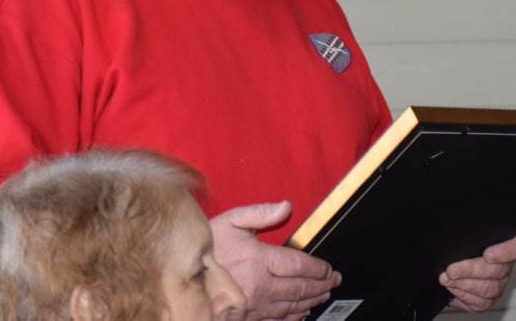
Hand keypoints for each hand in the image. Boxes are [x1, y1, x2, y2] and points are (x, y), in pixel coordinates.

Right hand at [211, 201, 341, 320]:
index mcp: (260, 260)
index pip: (300, 266)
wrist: (181, 279)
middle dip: (321, 285)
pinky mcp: (248, 318)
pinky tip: (301, 313)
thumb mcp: (230, 221)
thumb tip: (286, 206)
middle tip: (334, 282)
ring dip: (312, 300)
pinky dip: (293, 317)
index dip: (319, 268)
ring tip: (323, 295)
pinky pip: (277, 320)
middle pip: (301, 288)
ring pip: (292, 306)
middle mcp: (261, 285)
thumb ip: (260, 213)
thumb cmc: (206, 249)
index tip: (328, 268)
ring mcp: (255, 305)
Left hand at [440, 234, 515, 311]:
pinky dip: (463, 295)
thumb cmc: (460, 246)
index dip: (506, 252)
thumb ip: (467, 234)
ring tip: (446, 279)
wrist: (449, 265)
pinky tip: (452, 287)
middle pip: (497, 271)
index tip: (487, 255)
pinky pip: (480, 302)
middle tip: (451, 270)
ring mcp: (499, 285)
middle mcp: (505, 266)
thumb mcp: (462, 231)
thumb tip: (454, 232)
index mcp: (505, 244)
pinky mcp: (488, 300)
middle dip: (470, 270)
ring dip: (463, 284)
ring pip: (488, 289)